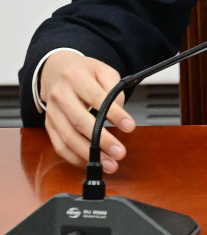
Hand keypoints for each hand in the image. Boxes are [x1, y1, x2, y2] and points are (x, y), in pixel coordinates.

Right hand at [39, 51, 135, 173]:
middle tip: (120, 153)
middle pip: (80, 122)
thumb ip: (114, 88)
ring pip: (68, 138)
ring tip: (109, 164)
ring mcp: (52, 112)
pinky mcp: (48, 126)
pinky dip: (75, 157)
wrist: (56, 71)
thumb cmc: (84, 72)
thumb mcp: (104, 70)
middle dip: (102, 141)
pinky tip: (91, 162)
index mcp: (76, 77)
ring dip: (89, 155)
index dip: (114, 114)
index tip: (130, 127)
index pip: (97, 98)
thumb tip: (119, 113)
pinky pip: (60, 146)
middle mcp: (61, 96)